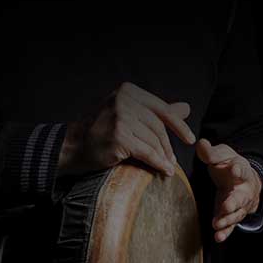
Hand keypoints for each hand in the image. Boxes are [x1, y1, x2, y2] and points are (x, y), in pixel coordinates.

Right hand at [58, 82, 196, 177]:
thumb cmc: (101, 131)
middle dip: (168, 145)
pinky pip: (147, 152)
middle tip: (174, 159)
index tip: (189, 139)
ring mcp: (120, 117)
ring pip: (153, 140)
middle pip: (157, 126)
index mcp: (128, 91)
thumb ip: (156, 112)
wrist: (73, 147)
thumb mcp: (128, 114)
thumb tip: (186, 108)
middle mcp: (124, 100)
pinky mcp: (119, 136)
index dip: (178, 126)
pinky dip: (158, 163)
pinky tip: (165, 171)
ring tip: (168, 166)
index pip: (161, 109)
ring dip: (164, 156)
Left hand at [196, 139, 260, 242]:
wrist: (240, 178)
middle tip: (227, 206)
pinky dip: (226, 232)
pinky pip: (231, 225)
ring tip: (217, 224)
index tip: (234, 169)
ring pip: (236, 214)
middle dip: (234, 202)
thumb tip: (200, 143)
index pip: (242, 169)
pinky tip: (218, 237)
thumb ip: (210, 152)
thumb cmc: (229, 164)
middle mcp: (243, 189)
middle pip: (242, 197)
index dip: (238, 169)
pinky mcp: (232, 215)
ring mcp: (239, 205)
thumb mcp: (221, 154)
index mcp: (241, 170)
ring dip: (227, 220)